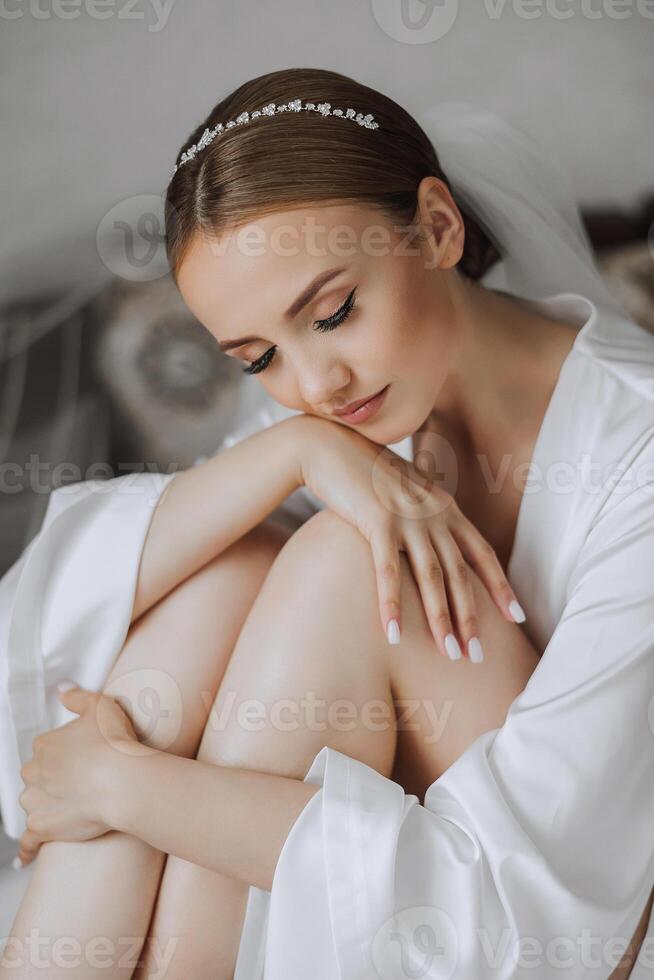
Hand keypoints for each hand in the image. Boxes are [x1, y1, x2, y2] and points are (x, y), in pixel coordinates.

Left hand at [15, 684, 138, 866]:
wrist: (123, 782)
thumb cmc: (116, 744)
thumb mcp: (100, 706)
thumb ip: (77, 697)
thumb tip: (62, 689)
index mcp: (46, 745)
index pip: (45, 749)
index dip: (64, 755)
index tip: (81, 759)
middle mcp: (34, 772)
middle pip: (36, 776)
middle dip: (51, 780)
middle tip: (78, 782)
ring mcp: (36, 801)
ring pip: (32, 804)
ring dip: (44, 807)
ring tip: (67, 809)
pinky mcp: (42, 828)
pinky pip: (28, 840)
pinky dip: (27, 848)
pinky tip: (27, 855)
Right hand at [299, 417, 524, 660]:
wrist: (330, 447)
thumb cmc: (364, 474)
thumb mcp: (405, 492)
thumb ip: (424, 515)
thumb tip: (434, 543)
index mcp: (445, 507)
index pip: (482, 553)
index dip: (499, 587)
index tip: (518, 619)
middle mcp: (434, 512)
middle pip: (460, 573)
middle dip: (470, 618)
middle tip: (476, 656)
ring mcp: (408, 516)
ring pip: (432, 577)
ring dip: (441, 619)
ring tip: (448, 654)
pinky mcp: (378, 521)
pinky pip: (389, 572)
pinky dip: (392, 605)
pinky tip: (393, 635)